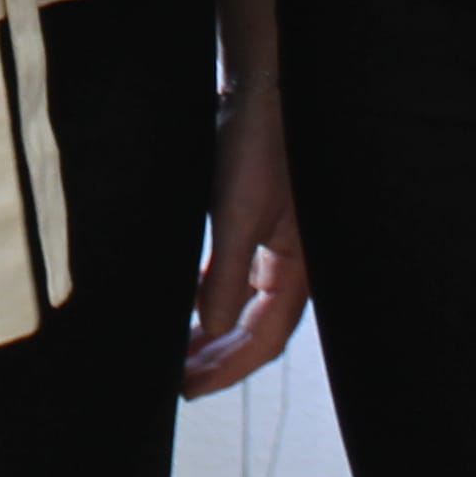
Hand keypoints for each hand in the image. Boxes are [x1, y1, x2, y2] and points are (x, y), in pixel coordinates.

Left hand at [183, 73, 305, 396]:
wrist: (260, 88)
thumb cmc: (257, 145)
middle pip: (256, 329)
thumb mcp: (237, 215)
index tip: (189, 388)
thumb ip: (226, 276)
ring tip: (178, 352)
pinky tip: (189, 306)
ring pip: (246, 305)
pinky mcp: (258, 222)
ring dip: (214, 331)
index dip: (228, 368)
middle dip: (219, 358)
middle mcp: (291, 263)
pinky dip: (213, 295)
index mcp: (298, 268)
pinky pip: (237, 276)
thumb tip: (212, 328)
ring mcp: (276, 244)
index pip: (264, 339)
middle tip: (178, 380)